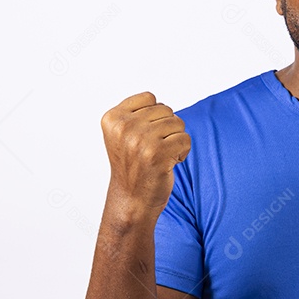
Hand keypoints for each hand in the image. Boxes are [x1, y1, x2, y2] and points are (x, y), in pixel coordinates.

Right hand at [100, 92, 191, 214]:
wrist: (131, 201)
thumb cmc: (132, 166)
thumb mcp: (123, 134)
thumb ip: (136, 113)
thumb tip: (160, 103)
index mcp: (112, 118)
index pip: (149, 98)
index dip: (154, 117)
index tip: (143, 136)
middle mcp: (124, 127)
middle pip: (166, 109)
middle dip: (166, 129)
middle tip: (152, 150)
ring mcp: (140, 140)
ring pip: (178, 123)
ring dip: (175, 141)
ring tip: (160, 156)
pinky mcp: (157, 154)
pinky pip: (185, 139)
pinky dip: (182, 152)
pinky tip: (169, 163)